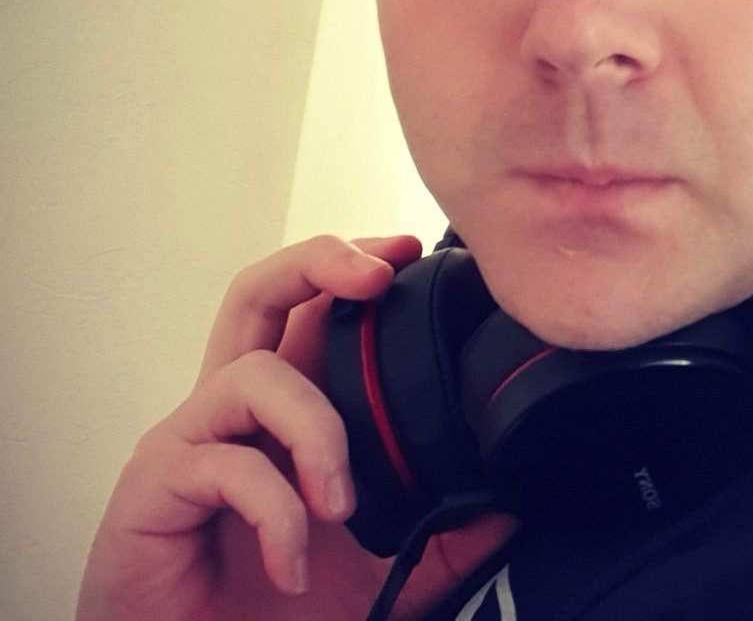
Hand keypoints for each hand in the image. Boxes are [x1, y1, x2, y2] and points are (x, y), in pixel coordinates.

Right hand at [76, 234, 516, 620]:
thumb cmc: (281, 609)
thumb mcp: (386, 563)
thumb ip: (444, 525)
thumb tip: (514, 494)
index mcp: (286, 405)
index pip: (313, 304)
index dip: (356, 264)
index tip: (412, 253)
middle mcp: (233, 406)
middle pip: (259, 289)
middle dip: (318, 261)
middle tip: (378, 277)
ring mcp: (190, 439)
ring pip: (252, 373)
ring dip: (315, 430)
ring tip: (343, 506)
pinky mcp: (152, 487)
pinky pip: (224, 466)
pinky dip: (274, 513)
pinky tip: (292, 567)